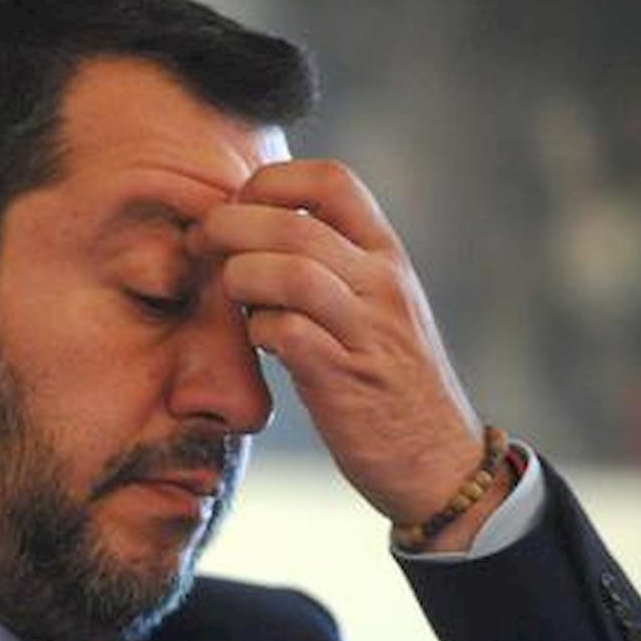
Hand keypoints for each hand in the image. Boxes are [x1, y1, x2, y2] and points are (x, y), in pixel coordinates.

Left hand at [190, 160, 504, 537]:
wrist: (439, 461)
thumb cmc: (391, 378)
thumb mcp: (376, 305)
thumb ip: (331, 263)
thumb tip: (251, 230)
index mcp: (388, 254)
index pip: (332, 180)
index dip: (272, 181)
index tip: (240, 207)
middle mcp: (383, 283)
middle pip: (295, 222)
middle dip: (231, 225)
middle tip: (202, 242)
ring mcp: (367, 332)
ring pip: (291, 272)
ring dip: (241, 276)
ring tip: (229, 292)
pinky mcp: (346, 381)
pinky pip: (287, 334)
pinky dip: (258, 330)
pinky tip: (258, 340)